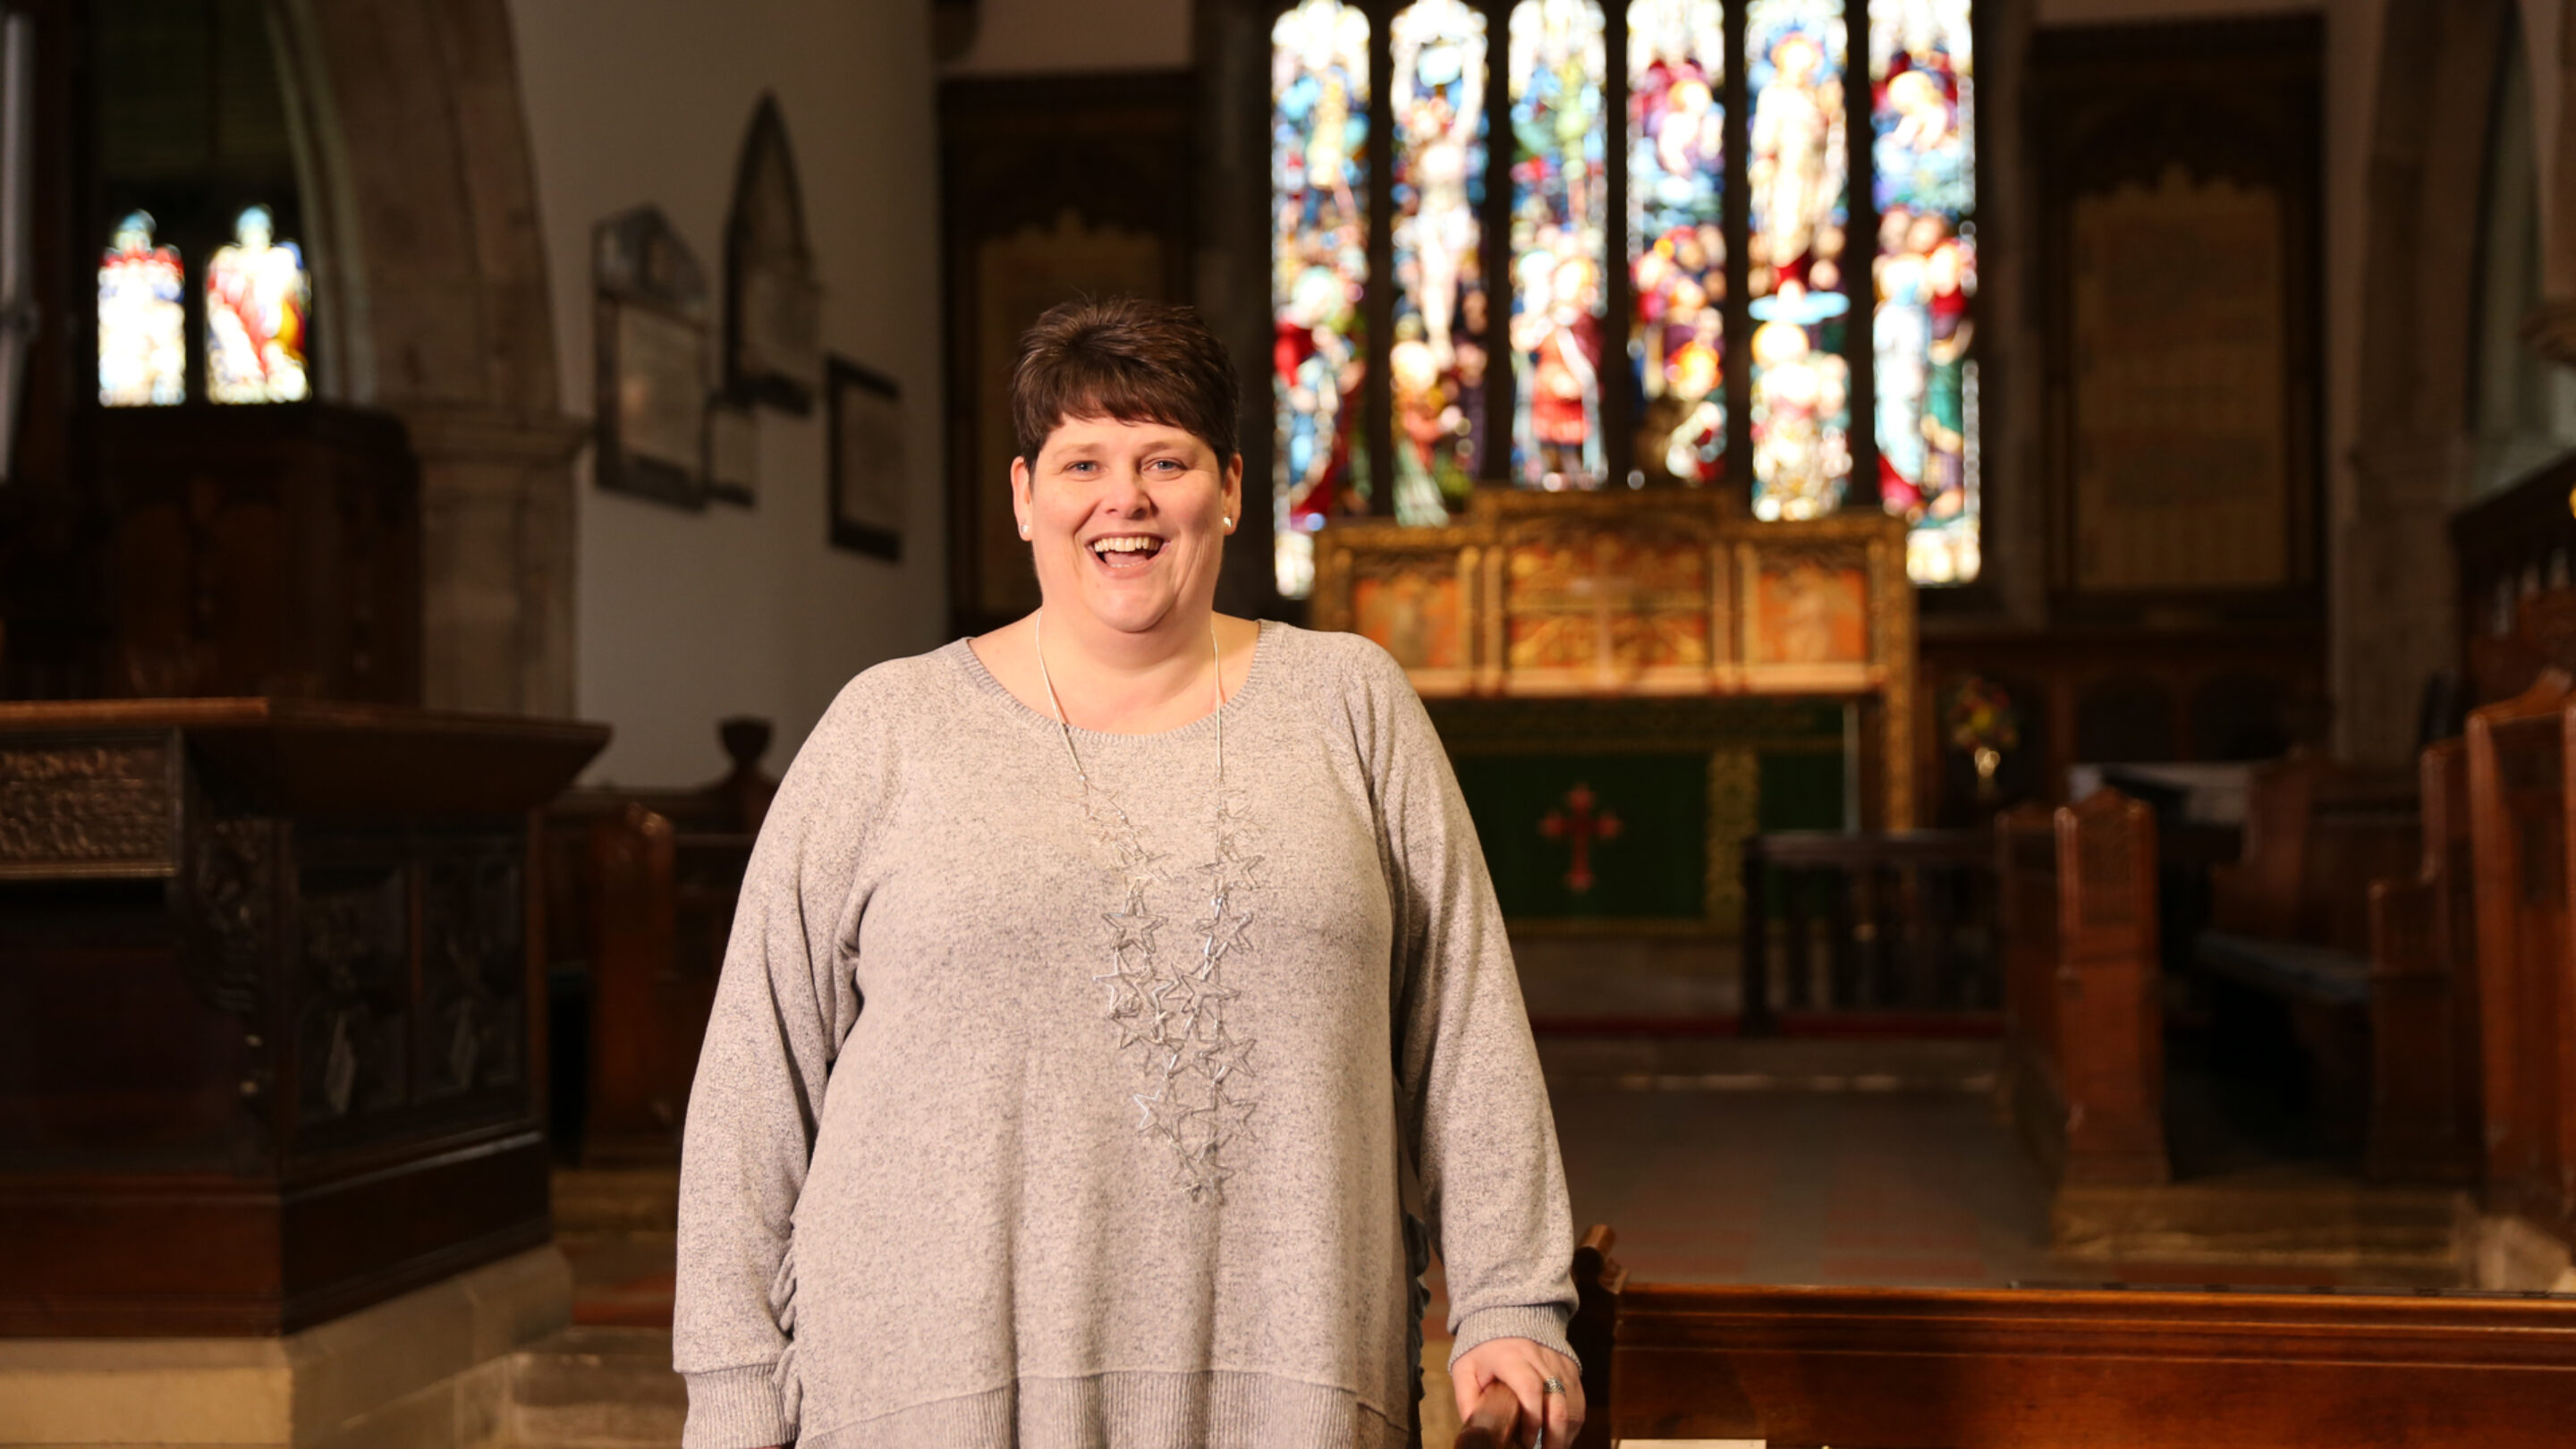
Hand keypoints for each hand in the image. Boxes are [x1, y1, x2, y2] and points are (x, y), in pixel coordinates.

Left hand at [1452, 1336, 1583, 1448]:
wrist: (1509, 1316)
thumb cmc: (1484, 1349)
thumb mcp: (1465, 1369)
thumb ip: (1467, 1400)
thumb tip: (1476, 1434)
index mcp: (1511, 1357)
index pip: (1530, 1388)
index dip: (1532, 1420)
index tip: (1525, 1443)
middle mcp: (1541, 1359)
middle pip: (1558, 1402)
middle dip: (1554, 1438)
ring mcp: (1560, 1364)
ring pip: (1573, 1406)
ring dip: (1565, 1435)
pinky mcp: (1571, 1371)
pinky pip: (1579, 1403)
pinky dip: (1572, 1426)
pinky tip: (1560, 1439)